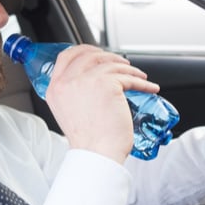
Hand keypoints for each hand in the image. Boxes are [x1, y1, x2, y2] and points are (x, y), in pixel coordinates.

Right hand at [45, 45, 159, 163]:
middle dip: (109, 56)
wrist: (96, 154)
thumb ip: (73, 93)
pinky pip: (128, 77)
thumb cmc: (88, 141)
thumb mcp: (68, 111)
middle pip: (90, 54)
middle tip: (122, 64)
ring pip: (112, 64)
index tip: (98, 53)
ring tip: (139, 77)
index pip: (66, 56)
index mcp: (56, 88)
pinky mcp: (108, 84)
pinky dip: (141, 82)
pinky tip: (148, 87)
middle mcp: (68, 81)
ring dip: (129, 69)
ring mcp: (88, 80)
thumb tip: (90, 79)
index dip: (84, 50)